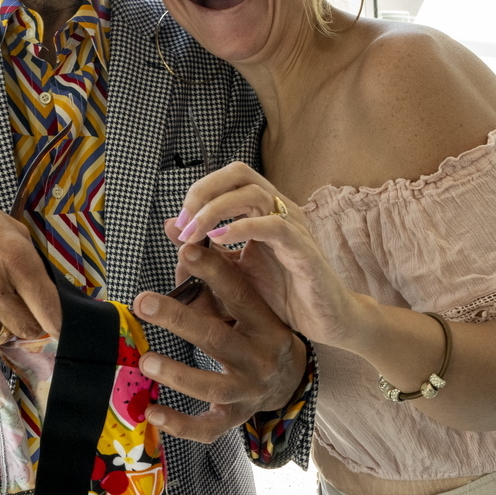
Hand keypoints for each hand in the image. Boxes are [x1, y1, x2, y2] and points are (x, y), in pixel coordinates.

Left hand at [131, 241, 306, 443]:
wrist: (293, 382)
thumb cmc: (259, 335)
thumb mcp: (249, 310)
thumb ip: (213, 282)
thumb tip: (179, 246)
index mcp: (266, 325)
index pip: (239, 294)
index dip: (213, 271)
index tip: (185, 250)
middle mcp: (260, 358)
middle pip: (217, 338)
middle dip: (178, 319)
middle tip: (143, 302)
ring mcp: (249, 391)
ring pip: (211, 386)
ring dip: (176, 373)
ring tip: (145, 360)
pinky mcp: (235, 417)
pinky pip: (207, 428)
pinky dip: (179, 424)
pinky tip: (151, 412)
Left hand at [173, 162, 365, 349]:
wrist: (325, 321)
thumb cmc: (284, 293)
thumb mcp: (234, 269)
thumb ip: (205, 247)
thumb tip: (170, 226)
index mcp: (263, 211)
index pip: (229, 177)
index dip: (199, 192)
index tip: (178, 224)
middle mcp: (280, 210)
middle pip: (239, 173)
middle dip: (204, 192)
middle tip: (183, 223)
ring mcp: (293, 227)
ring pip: (253, 193)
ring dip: (214, 210)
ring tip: (193, 234)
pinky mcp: (303, 249)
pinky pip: (273, 226)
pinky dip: (242, 227)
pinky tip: (219, 241)